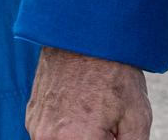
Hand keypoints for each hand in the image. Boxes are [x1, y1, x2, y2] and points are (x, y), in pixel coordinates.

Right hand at [26, 47, 151, 138]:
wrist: (82, 36)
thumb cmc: (113, 75)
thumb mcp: (137, 120)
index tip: (114, 133)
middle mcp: (48, 137)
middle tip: (109, 128)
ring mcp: (36, 126)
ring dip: (80, 139)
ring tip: (96, 119)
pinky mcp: (30, 115)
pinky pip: (50, 136)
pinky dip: (66, 133)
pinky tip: (80, 113)